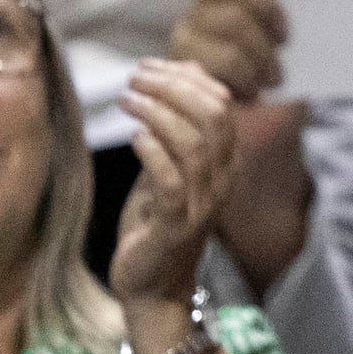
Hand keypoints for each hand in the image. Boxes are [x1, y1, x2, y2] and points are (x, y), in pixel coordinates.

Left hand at [109, 56, 238, 319]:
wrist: (151, 287)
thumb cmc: (155, 221)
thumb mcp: (168, 165)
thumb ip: (176, 125)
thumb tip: (183, 69)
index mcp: (225, 162)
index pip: (222, 105)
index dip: (188, 78)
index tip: (150, 66)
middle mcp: (221, 181)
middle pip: (212, 117)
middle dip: (173, 87)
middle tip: (135, 78)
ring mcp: (202, 205)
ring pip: (193, 144)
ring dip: (157, 112)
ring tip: (127, 99)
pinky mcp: (176, 226)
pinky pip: (171, 181)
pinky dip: (152, 151)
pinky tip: (133, 136)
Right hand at [163, 0, 287, 103]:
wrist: (265, 124)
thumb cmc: (281, 68)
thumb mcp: (289, 29)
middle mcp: (201, 0)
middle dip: (262, 5)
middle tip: (283, 36)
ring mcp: (188, 30)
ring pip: (229, 19)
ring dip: (261, 49)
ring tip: (274, 73)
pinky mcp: (183, 64)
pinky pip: (222, 57)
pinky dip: (246, 72)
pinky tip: (253, 86)